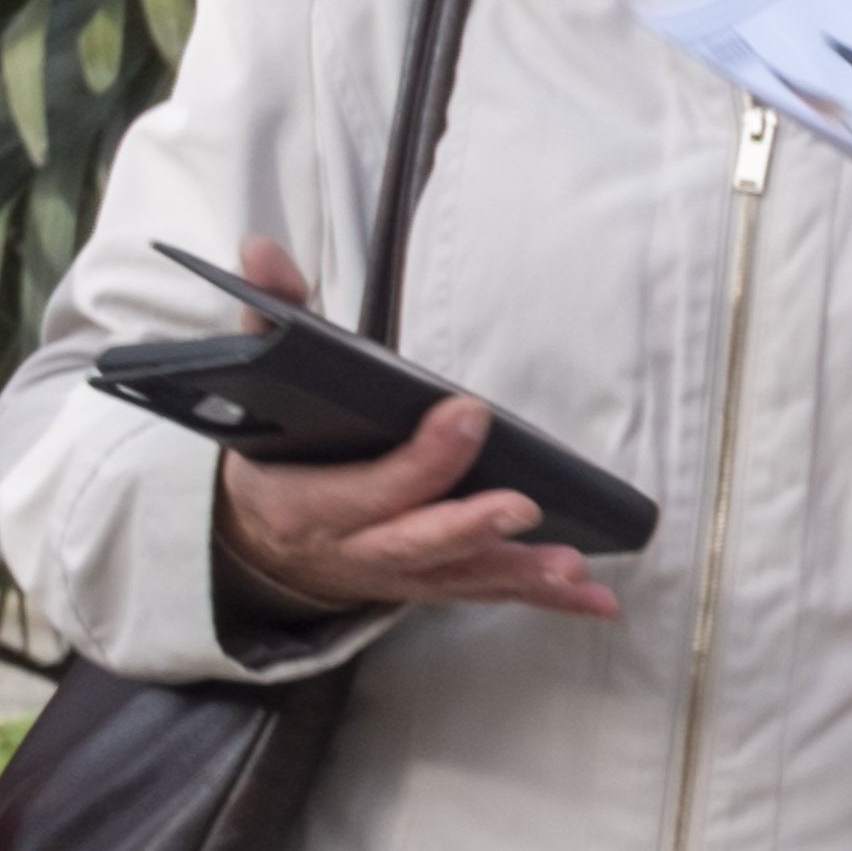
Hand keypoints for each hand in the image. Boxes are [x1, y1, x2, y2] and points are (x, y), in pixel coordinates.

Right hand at [204, 235, 624, 619]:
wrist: (259, 541)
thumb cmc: (273, 455)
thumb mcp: (253, 387)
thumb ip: (266, 316)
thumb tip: (261, 249)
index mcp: (308, 501)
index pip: (371, 484)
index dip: (421, 457)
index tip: (468, 413)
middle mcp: (356, 547)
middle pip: (417, 541)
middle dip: (471, 525)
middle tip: (523, 504)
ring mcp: (398, 574)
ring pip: (462, 576)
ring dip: (520, 573)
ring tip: (574, 567)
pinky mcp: (433, 585)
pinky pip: (490, 593)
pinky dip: (544, 599)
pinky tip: (597, 601)